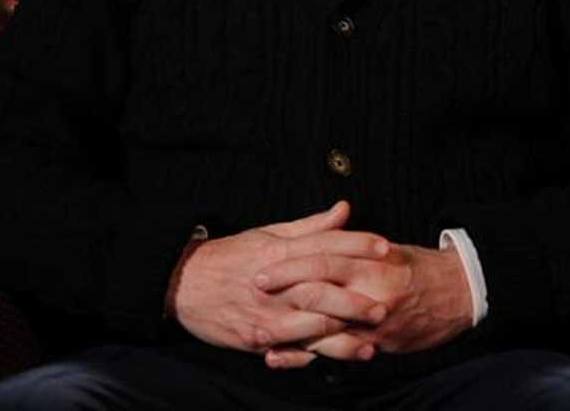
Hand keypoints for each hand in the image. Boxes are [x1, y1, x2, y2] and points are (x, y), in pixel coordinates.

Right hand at [166, 201, 392, 355]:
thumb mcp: (267, 234)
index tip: (385, 247)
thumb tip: (343, 210)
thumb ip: (309, 227)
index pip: (324, 245)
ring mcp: (265, 314)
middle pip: (322, 289)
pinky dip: (313, 357)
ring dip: (342, 336)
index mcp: (278, 253)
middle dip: (356, 299)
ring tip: (371, 342)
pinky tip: (334, 360)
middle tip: (386, 305)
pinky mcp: (256, 338)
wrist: (182, 283)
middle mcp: (274, 284)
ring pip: (310, 326)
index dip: (357, 245)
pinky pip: (289, 350)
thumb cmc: (229, 257)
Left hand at [256, 242, 472, 368]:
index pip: (323, 258)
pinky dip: (305, 357)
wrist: (460, 294)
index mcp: (372, 263)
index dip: (291, 264)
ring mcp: (375, 324)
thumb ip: (354, 242)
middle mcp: (372, 293)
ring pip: (325, 328)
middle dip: (283, 293)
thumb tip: (330, 222)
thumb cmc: (419, 268)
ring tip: (257, 333)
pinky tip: (280, 358)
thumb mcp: (388, 248)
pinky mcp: (378, 346)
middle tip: (253, 291)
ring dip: (288, 332)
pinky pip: (337, 353)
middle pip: (319, 292)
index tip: (263, 265)